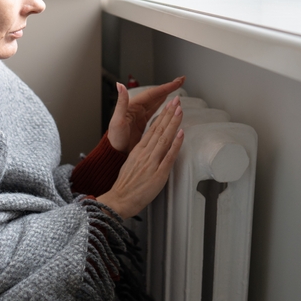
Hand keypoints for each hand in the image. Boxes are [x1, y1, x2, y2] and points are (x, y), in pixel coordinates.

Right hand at [97, 96, 184, 218]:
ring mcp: (152, 162)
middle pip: (159, 129)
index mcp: (138, 151)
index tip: (169, 106)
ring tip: (180, 110)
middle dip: (169, 113)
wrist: (119, 200)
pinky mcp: (158, 174)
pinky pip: (168, 156)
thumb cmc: (125, 186)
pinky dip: (175, 144)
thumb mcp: (130, 164)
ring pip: (164, 138)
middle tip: (177, 100)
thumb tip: (149, 149)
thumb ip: (141, 155)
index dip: (162, 116)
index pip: (152, 129)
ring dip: (173, 123)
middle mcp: (145, 153)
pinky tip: (181, 133)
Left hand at [107, 77, 184, 152]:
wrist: (115, 152)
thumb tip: (119, 85)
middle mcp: (137, 108)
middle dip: (168, 88)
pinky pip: (155, 112)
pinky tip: (168, 104)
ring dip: (167, 95)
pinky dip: (163, 106)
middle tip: (181, 81)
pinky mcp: (142, 123)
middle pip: (155, 95)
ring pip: (156, 102)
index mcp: (133, 106)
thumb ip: (121, 102)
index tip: (177, 83)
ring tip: (177, 89)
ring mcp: (140, 115)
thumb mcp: (117, 120)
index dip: (165, 88)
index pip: (152, 94)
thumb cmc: (115, 138)